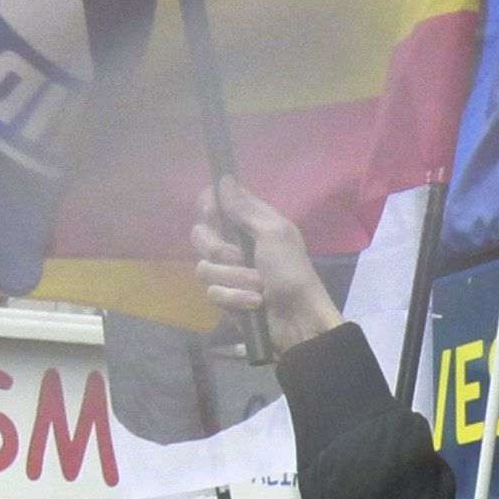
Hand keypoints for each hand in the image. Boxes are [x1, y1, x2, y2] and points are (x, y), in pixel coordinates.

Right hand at [193, 179, 344, 355]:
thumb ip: (245, 208)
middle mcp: (235, 244)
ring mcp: (229, 272)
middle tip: (239, 256)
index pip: (215, 202)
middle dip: (218, 249)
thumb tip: (224, 178)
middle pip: (200, 235)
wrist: (299, 320)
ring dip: (234, 278)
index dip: (209, 206)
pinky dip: (236, 298)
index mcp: (250, 223)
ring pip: (204, 267)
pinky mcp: (226, 297)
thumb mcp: (273, 233)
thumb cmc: (291, 272)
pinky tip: (255, 303)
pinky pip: (212, 292)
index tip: (213, 213)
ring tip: (259, 286)